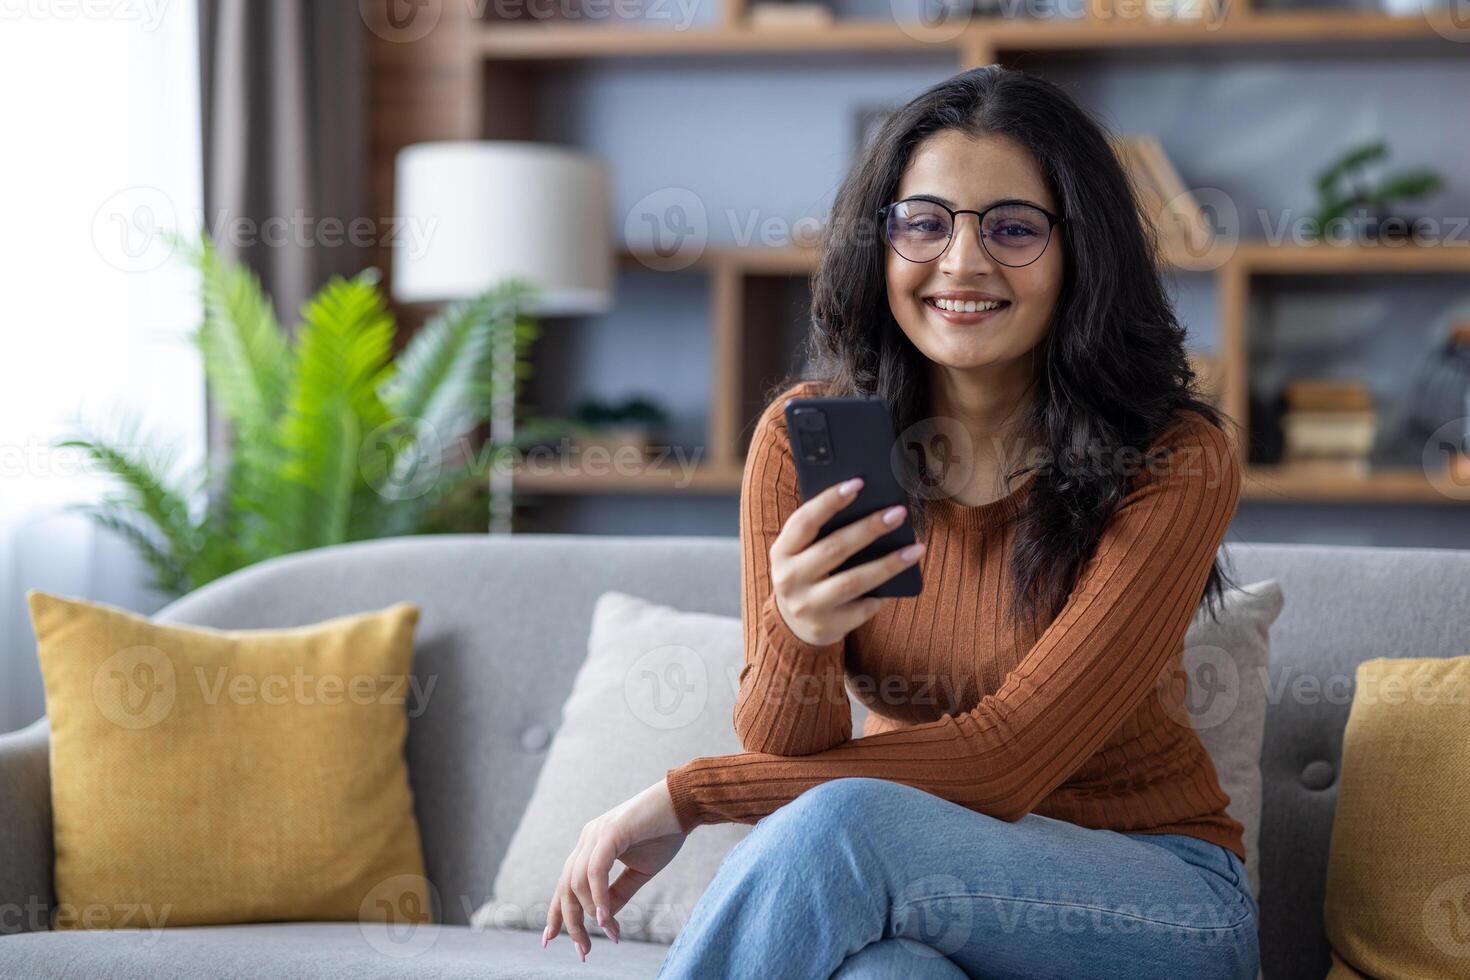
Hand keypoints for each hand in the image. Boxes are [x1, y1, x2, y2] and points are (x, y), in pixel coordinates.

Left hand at [543, 777, 687, 961]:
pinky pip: (596, 870)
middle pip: (566, 887)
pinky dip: (598, 896)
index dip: (556, 913)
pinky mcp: (610, 832)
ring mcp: (596, 833)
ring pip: (577, 882)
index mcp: (590, 846)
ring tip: (610, 932)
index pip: (565, 884)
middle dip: (572, 923)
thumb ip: (619, 893)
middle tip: (585, 951)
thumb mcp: (639, 871)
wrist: (685, 804)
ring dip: (590, 913)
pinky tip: (606, 917)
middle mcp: (587, 839)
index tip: (549, 940)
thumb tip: (603, 919)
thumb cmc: (664, 833)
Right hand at [770, 476, 924, 646]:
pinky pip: (863, 608)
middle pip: (834, 548)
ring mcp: (807, 606)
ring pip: (853, 581)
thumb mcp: (801, 552)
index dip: (830, 501)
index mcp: (781, 551)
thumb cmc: (807, 574)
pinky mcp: (828, 627)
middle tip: (898, 512)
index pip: (804, 521)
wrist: (794, 626)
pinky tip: (901, 580)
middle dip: (869, 528)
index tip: (858, 483)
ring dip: (888, 563)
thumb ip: (822, 532)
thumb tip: (869, 505)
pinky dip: (882, 593)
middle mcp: (789, 579)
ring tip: (916, 548)